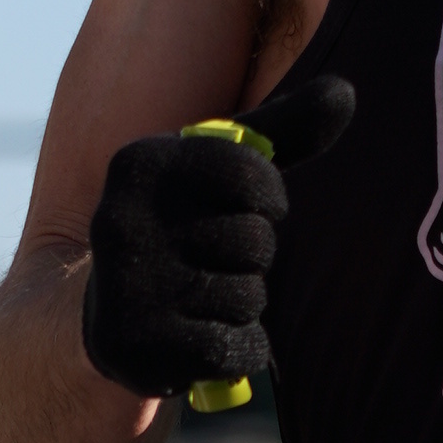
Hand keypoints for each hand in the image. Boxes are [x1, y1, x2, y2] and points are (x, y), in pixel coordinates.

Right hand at [78, 78, 356, 399]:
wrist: (96, 315)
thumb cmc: (179, 229)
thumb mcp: (216, 171)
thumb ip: (281, 132)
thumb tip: (345, 93)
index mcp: (140, 164)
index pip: (249, 174)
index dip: (267, 198)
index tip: (251, 207)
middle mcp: (121, 219)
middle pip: (254, 240)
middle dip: (253, 258)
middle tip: (216, 262)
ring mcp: (125, 286)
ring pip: (247, 297)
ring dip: (243, 305)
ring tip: (203, 299)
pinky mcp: (135, 346)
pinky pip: (233, 348)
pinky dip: (237, 349)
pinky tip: (203, 337)